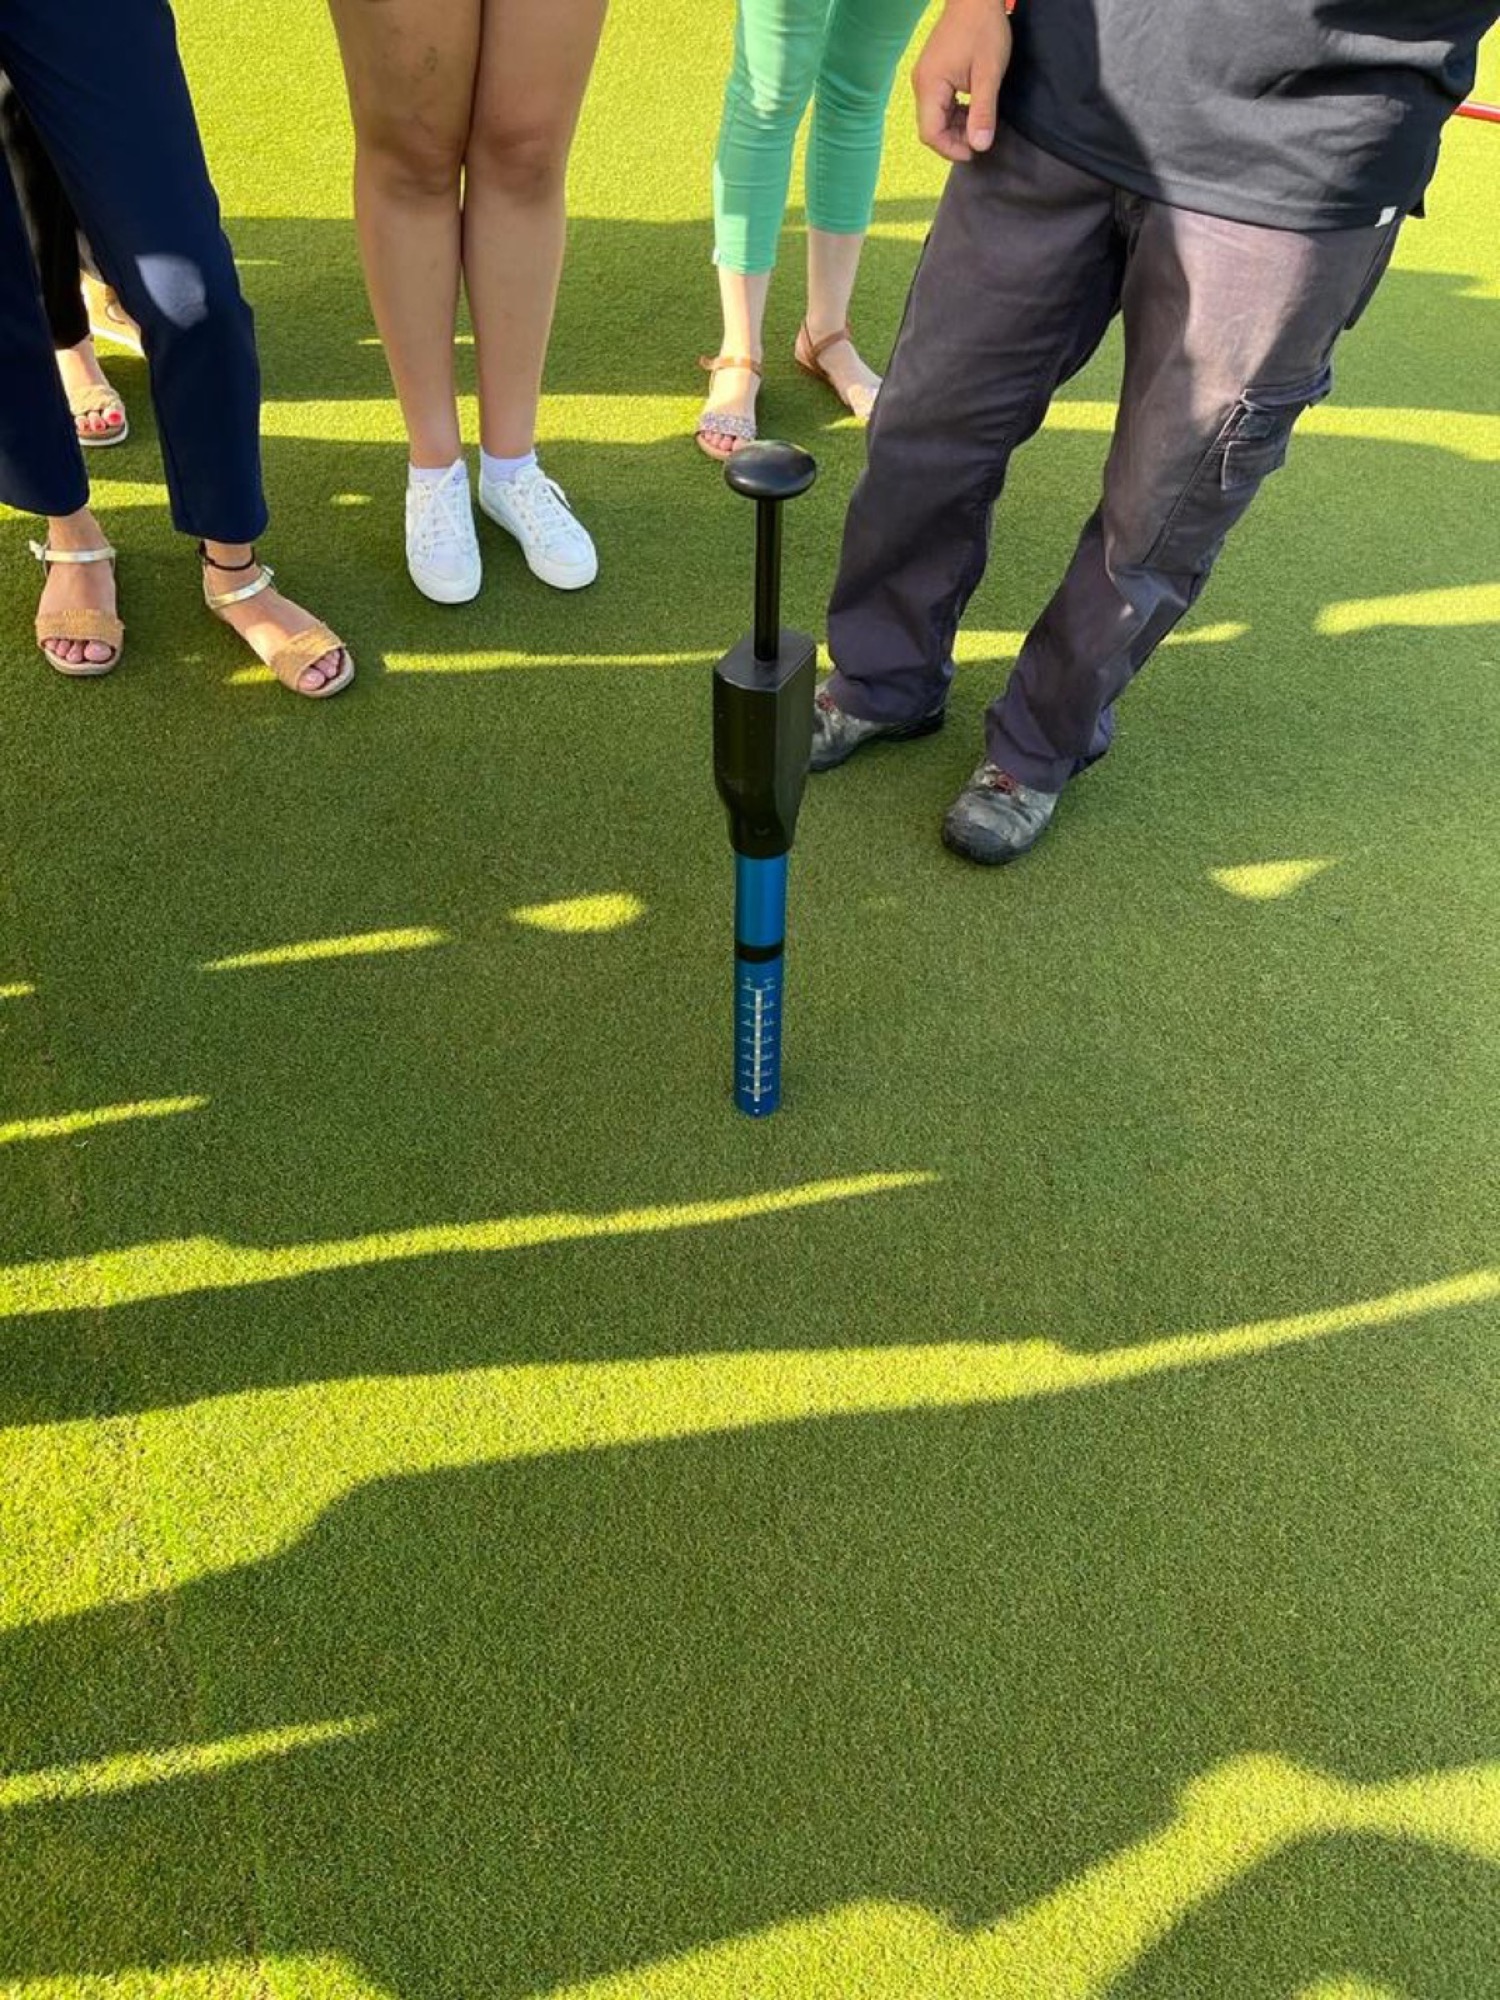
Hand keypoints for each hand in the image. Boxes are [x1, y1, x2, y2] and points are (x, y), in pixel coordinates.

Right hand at [912, 0, 1012, 162]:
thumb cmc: (983, 28)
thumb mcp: (989, 73)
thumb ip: (983, 111)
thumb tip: (980, 146)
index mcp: (930, 85)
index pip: (931, 134)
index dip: (951, 149)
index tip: (976, 150)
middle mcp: (921, 84)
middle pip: (931, 128)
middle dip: (956, 139)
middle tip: (982, 135)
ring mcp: (925, 79)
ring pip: (936, 118)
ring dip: (957, 127)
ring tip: (980, 120)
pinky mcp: (932, 75)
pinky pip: (939, 105)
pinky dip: (956, 113)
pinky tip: (973, 108)